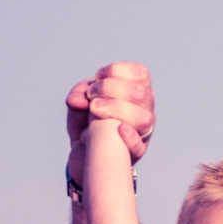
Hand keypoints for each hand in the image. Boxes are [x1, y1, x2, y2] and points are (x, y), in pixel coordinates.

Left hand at [66, 62, 154, 184]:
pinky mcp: (136, 153)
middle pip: (140, 93)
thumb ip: (79, 94)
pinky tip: (119, 129)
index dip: (117, 71)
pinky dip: (130, 137)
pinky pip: (139, 146)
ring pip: (142, 118)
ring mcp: (143, 132)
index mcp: (137, 92)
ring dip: (115, 108)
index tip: (97, 77)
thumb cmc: (87, 121)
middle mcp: (145, 110)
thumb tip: (77, 101)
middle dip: (110, 88)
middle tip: (91, 95)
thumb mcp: (81, 101)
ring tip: (94, 109)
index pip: (140, 74)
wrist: (83, 152)